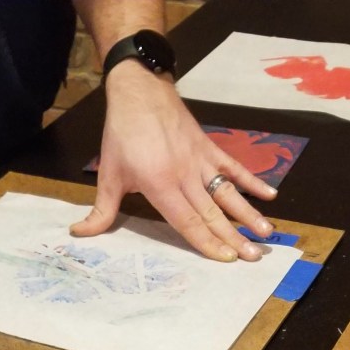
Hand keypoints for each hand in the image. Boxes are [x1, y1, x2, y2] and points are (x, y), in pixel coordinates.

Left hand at [71, 63, 277, 261]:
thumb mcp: (108, 176)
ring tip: (266, 233)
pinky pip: (233, 168)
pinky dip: (252, 181)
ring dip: (249, 214)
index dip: (206, 242)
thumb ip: (100, 211)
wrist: (139, 90)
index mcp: (161, 185)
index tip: (225, 259)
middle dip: (234, 237)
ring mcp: (200, 161)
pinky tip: (270, 195)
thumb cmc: (122, 135)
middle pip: (213, 213)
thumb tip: (80, 233)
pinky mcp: (208, 148)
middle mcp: (185, 175)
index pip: (187, 222)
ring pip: (228, 193)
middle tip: (254, 257)